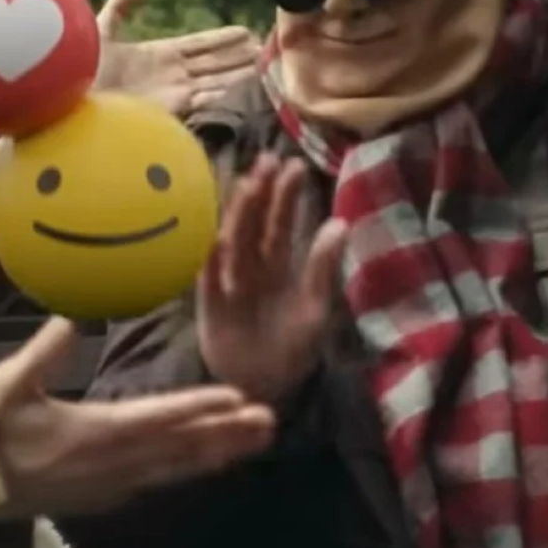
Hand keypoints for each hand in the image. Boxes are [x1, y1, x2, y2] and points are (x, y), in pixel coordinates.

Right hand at [0, 317, 275, 515]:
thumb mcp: (9, 385)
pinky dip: (190, 468)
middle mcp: (114, 464)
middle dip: (228, 433)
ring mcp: (113, 486)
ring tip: (257, 440)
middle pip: (182, 448)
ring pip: (177, 468)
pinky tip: (211, 459)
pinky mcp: (108, 497)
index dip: (200, 408)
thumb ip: (45, 352)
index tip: (236, 397)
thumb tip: (73, 316)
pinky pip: (160, 480)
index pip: (159, 418)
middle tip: (270, 422)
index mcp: (95, 433)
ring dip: (219, 453)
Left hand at [94, 0, 259, 116]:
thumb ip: (119, 8)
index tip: (244, 31)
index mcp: (159, 53)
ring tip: (264, 67)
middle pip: (214, 62)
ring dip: (239, 74)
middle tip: (265, 49)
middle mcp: (173, 73)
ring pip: (216, 79)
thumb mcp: (102, 30)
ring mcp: (175, 92)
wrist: (75, 100)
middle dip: (239, 56)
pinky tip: (245, 88)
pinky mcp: (173, 108)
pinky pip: (205, 98)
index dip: (221, 38)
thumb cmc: (84, 66)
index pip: (199, 44)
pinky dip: (225, 94)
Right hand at [197, 155, 347, 405]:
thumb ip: (323, 268)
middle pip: (254, 224)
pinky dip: (207, 254)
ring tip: (246, 185)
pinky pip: (206, 274)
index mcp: (278, 266)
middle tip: (268, 161)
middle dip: (260, 194)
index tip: (293, 166)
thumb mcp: (315, 309)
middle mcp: (251, 267)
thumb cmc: (292, 349)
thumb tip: (340, 222)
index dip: (286, 197)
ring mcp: (227, 282)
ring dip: (238, 214)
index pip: (281, 224)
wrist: (263, 386)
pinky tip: (210, 232)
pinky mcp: (208, 302)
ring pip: (232, 241)